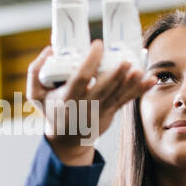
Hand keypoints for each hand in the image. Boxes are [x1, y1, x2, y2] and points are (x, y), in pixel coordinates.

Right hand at [26, 39, 156, 165]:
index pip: (80, 80)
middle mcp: (85, 106)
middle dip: (115, 75)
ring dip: (130, 83)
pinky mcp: (111, 112)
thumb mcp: (35, 95)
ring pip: (117, 95)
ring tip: (140, 70)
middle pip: (102, 89)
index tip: (97, 45)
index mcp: (67, 100)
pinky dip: (139, 90)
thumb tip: (48, 50)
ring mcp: (100, 111)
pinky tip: (150, 80)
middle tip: (125, 60)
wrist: (67, 140)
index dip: (89, 63)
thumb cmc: (52, 112)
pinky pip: (126, 100)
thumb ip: (35, 72)